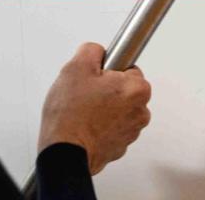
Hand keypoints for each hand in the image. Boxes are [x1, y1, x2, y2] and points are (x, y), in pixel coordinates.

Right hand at [38, 43, 151, 174]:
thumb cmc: (71, 116)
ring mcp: (132, 130)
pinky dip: (101, 127)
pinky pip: (112, 128)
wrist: (64, 154)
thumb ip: (92, 50)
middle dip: (107, 90)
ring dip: (104, 109)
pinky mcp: (120, 146)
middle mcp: (141, 110)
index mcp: (137, 88)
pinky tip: (85, 126)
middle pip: (124, 90)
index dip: (108, 70)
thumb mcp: (76, 68)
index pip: (128, 68)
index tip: (97, 77)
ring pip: (118, 109)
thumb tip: (97, 51)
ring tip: (83, 112)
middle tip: (85, 95)